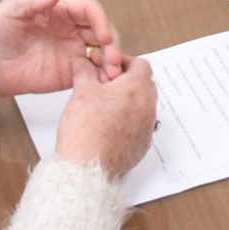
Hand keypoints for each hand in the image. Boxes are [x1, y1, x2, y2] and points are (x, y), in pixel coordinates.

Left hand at [0, 0, 123, 101]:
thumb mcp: (11, 11)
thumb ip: (34, 1)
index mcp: (61, 10)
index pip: (90, 10)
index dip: (101, 21)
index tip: (104, 36)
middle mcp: (71, 29)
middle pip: (103, 31)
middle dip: (113, 44)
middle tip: (114, 60)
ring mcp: (72, 51)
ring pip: (102, 53)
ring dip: (112, 62)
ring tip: (113, 75)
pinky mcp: (70, 72)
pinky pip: (93, 73)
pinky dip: (103, 78)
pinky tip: (105, 84)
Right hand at [54, 54, 155, 179]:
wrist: (87, 167)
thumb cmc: (86, 132)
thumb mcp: (81, 92)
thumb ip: (84, 71)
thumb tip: (81, 63)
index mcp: (136, 89)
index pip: (141, 64)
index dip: (124, 62)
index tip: (111, 67)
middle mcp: (147, 108)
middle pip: (145, 84)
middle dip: (128, 81)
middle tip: (108, 84)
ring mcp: (147, 128)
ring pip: (144, 106)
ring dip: (130, 101)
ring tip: (107, 105)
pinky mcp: (142, 145)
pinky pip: (141, 126)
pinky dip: (130, 121)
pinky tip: (111, 125)